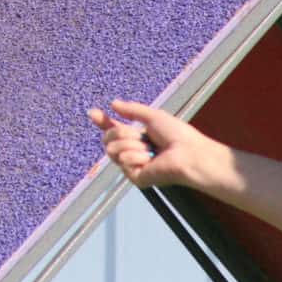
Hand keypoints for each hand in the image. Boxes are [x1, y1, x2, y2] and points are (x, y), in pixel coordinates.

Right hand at [86, 99, 226, 190]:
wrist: (189, 154)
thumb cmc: (178, 135)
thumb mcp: (152, 116)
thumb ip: (131, 110)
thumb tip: (113, 103)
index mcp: (137, 137)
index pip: (114, 129)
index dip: (103, 122)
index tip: (92, 113)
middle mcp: (133, 152)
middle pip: (107, 139)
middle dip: (122, 133)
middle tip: (141, 136)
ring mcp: (133, 165)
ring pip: (111, 149)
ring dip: (131, 144)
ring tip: (150, 149)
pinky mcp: (135, 177)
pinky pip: (123, 160)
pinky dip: (136, 155)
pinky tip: (150, 159)